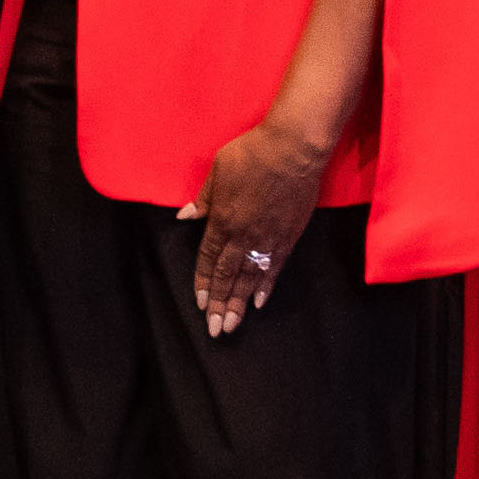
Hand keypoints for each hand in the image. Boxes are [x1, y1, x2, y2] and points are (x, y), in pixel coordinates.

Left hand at [179, 118, 333, 335]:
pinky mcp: (289, 235)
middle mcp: (243, 234)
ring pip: (250, 277)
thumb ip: (204, 199)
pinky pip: (275, 267)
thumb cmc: (251, 154)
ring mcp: (268, 237)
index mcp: (222, 219)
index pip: (208, 258)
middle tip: (215, 329)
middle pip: (227, 275)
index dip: (202, 282)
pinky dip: (266, 286)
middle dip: (219, 303)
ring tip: (232, 324)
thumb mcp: (217, 171)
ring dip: (239, 302)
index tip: (199, 303)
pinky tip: (259, 302)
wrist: (293, 149)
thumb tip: (184, 217)